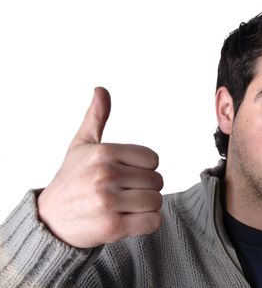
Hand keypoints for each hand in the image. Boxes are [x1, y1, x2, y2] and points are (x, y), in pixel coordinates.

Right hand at [37, 87, 163, 247]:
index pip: (153, 159)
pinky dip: (147, 223)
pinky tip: (130, 220)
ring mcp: (108, 201)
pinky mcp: (112, 226)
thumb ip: (96, 117)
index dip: (144, 169)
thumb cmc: (71, 179)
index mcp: (104, 152)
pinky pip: (152, 221)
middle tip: (124, 193)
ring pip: (156, 201)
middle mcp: (106, 175)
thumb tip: (101, 89)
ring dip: (146, 207)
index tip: (127, 174)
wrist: (50, 220)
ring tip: (126, 206)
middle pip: (157, 181)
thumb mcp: (82, 145)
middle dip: (145, 188)